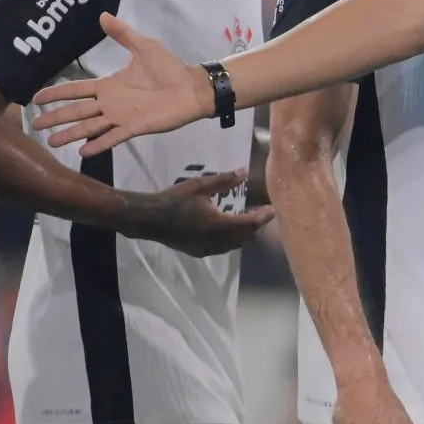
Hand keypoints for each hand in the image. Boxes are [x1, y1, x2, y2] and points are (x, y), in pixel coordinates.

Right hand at [33, 14, 212, 155]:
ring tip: (51, 142)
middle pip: (76, 110)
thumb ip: (122, 34)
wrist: (191, 87)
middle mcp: (110, 103)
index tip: (37, 98)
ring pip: (89, 126)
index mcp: (109, 85)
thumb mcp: (143, 46)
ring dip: (71, 133)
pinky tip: (82, 151)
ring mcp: (120, 117)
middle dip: (56, 117)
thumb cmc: (168, 68)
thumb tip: (102, 15)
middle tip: (34, 124)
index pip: (76, 89)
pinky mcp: (134, 127)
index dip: (57, 92)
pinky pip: (113, 137)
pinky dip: (98, 144)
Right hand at [121, 169, 274, 256]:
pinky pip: (223, 249)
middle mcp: (218, 241)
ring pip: (235, 245)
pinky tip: (229, 232)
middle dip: (256, 225)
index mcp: (220, 224)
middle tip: (263, 213)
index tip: (272, 209)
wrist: (150, 219)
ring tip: (249, 221)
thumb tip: (245, 172)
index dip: (264, 217)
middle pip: (246, 236)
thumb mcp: (200, 186)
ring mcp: (208, 249)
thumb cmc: (175, 199)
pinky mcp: (199, 252)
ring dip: (245, 234)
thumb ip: (225, 180)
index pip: (251, 223)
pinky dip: (232, 241)